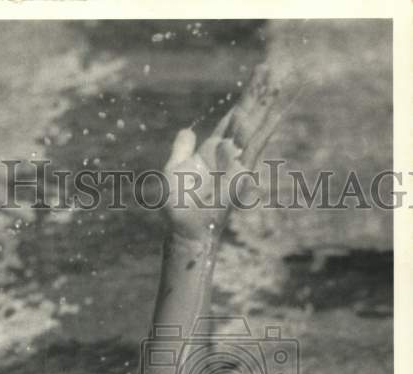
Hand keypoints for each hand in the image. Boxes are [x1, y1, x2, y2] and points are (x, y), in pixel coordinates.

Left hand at [162, 64, 287, 242]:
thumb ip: (181, 148)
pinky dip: (266, 129)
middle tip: (267, 68)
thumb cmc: (178, 205)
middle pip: (245, 116)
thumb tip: (187, 129)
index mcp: (211, 150)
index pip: (229, 120)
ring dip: (264, 103)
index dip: (239, 102)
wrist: (186, 226)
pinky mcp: (243, 171)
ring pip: (253, 124)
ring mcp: (237, 160)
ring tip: (276, 80)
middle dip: (255, 93)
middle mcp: (227, 153)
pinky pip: (256, 146)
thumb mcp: (173, 170)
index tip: (252, 83)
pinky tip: (277, 112)